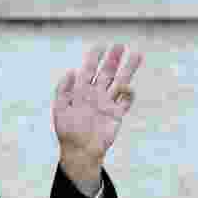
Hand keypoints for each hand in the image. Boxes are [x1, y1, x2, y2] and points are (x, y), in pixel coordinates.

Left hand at [52, 44, 142, 192]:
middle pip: (107, 73)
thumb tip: (71, 71)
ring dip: (128, 69)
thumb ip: (63, 90)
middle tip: (120, 46)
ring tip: (137, 55)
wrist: (80, 152)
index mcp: (82, 91)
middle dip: (113, 59)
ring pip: (119, 82)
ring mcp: (107, 103)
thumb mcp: (60, 109)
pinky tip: (128, 87)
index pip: (89, 70)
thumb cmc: (67, 132)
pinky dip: (129, 94)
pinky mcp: (116, 115)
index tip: (101, 46)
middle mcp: (96, 94)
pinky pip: (125, 102)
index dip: (94, 58)